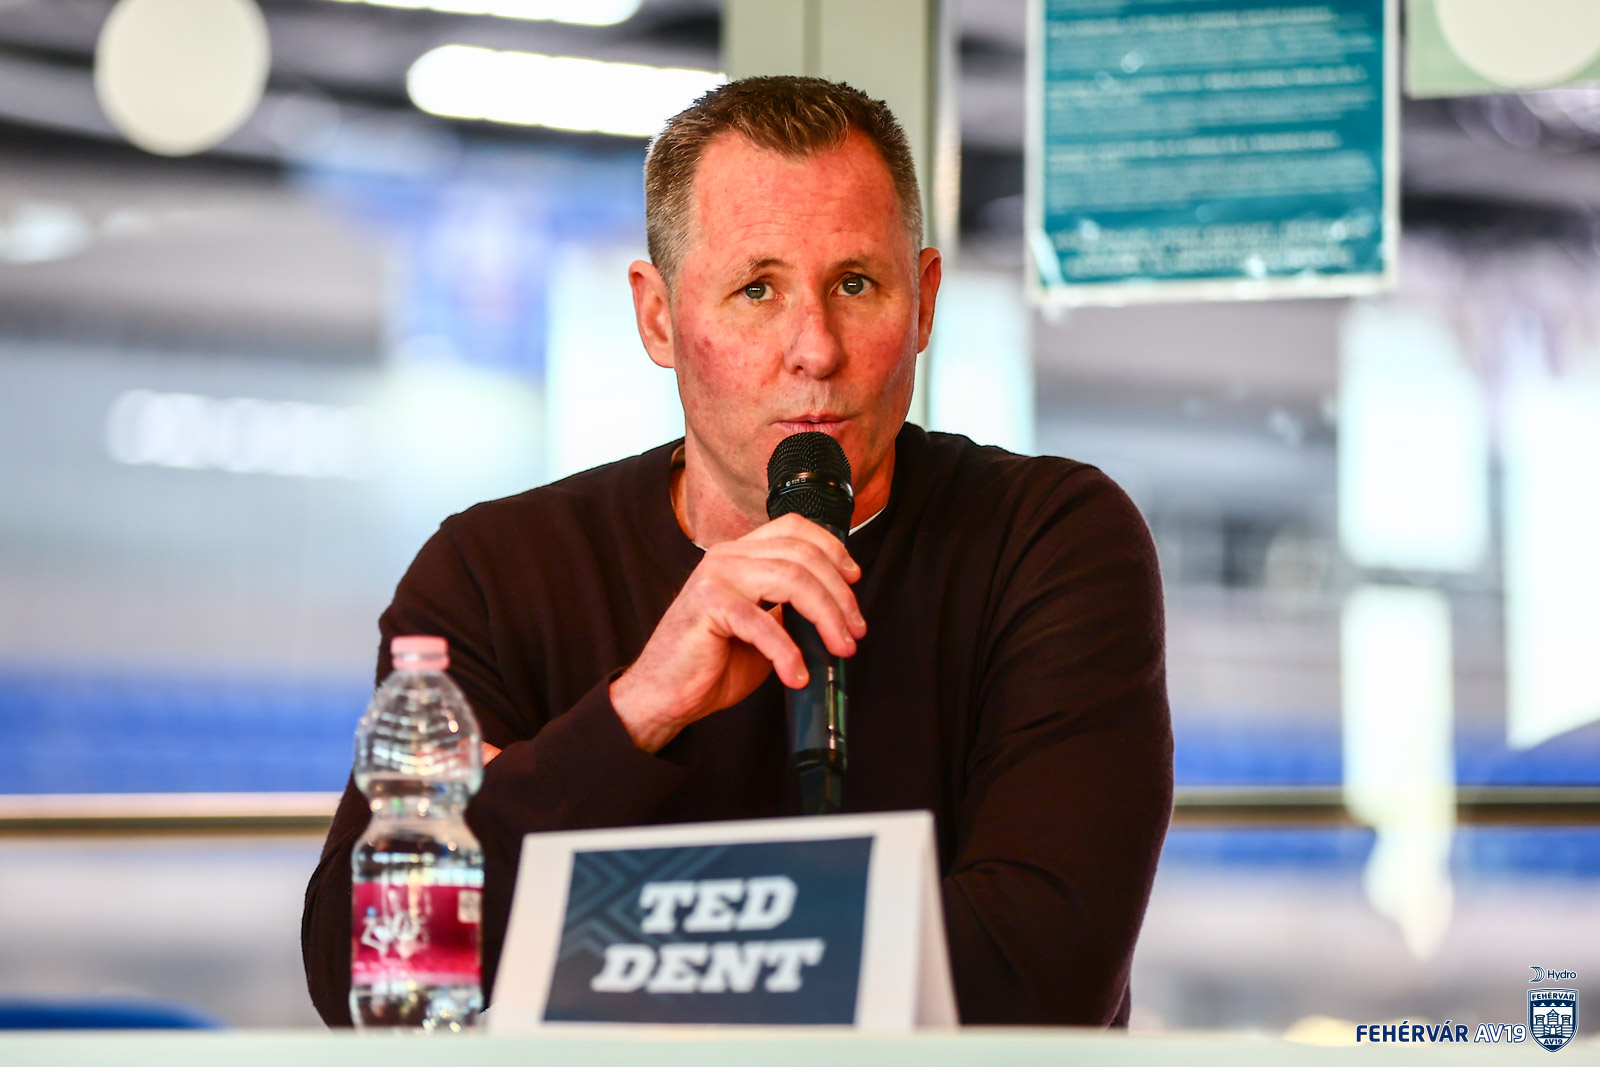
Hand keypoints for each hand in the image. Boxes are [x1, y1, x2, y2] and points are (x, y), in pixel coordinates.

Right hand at [609, 513, 866, 752]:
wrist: (666, 694)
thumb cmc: (712, 662)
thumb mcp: (762, 625)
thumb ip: (790, 607)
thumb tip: (838, 609)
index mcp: (740, 554)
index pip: (794, 528)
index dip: (832, 548)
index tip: (854, 579)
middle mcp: (727, 557)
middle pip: (802, 555)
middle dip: (840, 595)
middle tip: (855, 631)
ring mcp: (715, 577)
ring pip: (792, 580)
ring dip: (826, 617)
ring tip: (839, 649)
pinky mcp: (707, 605)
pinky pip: (763, 623)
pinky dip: (788, 652)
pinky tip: (797, 675)